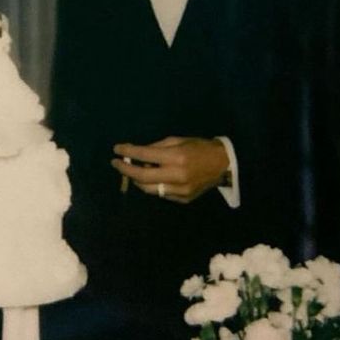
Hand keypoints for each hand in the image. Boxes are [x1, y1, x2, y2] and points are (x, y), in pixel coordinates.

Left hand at [111, 136, 228, 203]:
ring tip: (132, 171)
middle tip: (116, 164)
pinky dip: (153, 186)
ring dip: (137, 180)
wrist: (223, 165)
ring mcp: (180, 190)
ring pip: (149, 189)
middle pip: (142, 177)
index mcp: (176, 157)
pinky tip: (151, 178)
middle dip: (125, 170)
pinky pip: (161, 194)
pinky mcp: (183, 199)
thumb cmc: (198, 147)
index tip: (116, 150)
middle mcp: (177, 176)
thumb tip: (137, 154)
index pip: (144, 155)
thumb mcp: (177, 140)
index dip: (127, 152)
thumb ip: (156, 148)